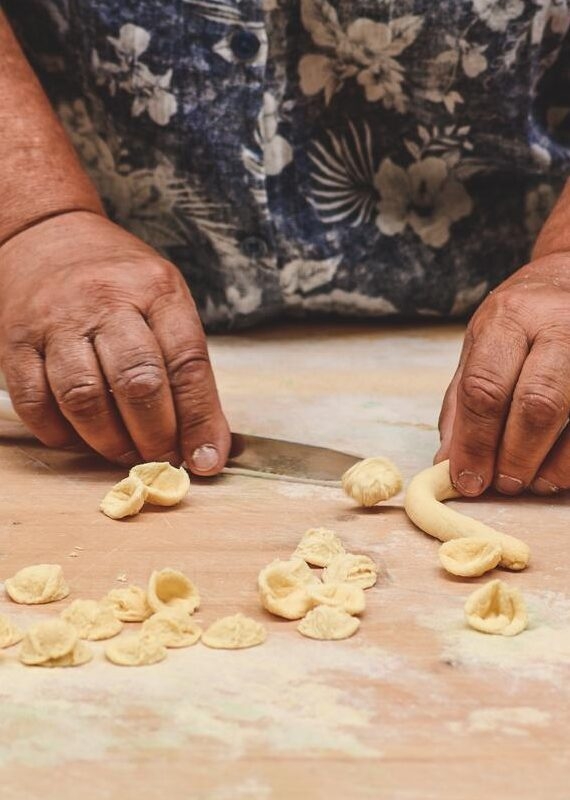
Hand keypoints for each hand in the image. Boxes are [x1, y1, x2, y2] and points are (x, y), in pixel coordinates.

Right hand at [0, 211, 230, 473]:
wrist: (47, 238)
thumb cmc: (120, 283)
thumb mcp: (166, 303)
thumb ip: (186, 369)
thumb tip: (208, 445)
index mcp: (156, 290)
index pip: (187, 362)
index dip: (200, 419)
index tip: (208, 459)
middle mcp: (106, 301)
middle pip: (137, 382)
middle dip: (156, 435)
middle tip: (163, 458)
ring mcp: (56, 321)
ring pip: (84, 397)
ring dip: (110, 441)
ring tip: (126, 453)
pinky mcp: (16, 343)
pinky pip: (36, 403)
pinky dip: (62, 434)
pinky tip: (81, 439)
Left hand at [436, 253, 569, 495]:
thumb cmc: (521, 320)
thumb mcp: (480, 345)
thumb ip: (462, 403)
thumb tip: (448, 463)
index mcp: (509, 320)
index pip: (485, 388)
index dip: (474, 443)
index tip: (467, 479)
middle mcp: (558, 327)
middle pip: (536, 405)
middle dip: (514, 457)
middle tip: (501, 484)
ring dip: (549, 465)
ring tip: (529, 482)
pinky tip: (555, 470)